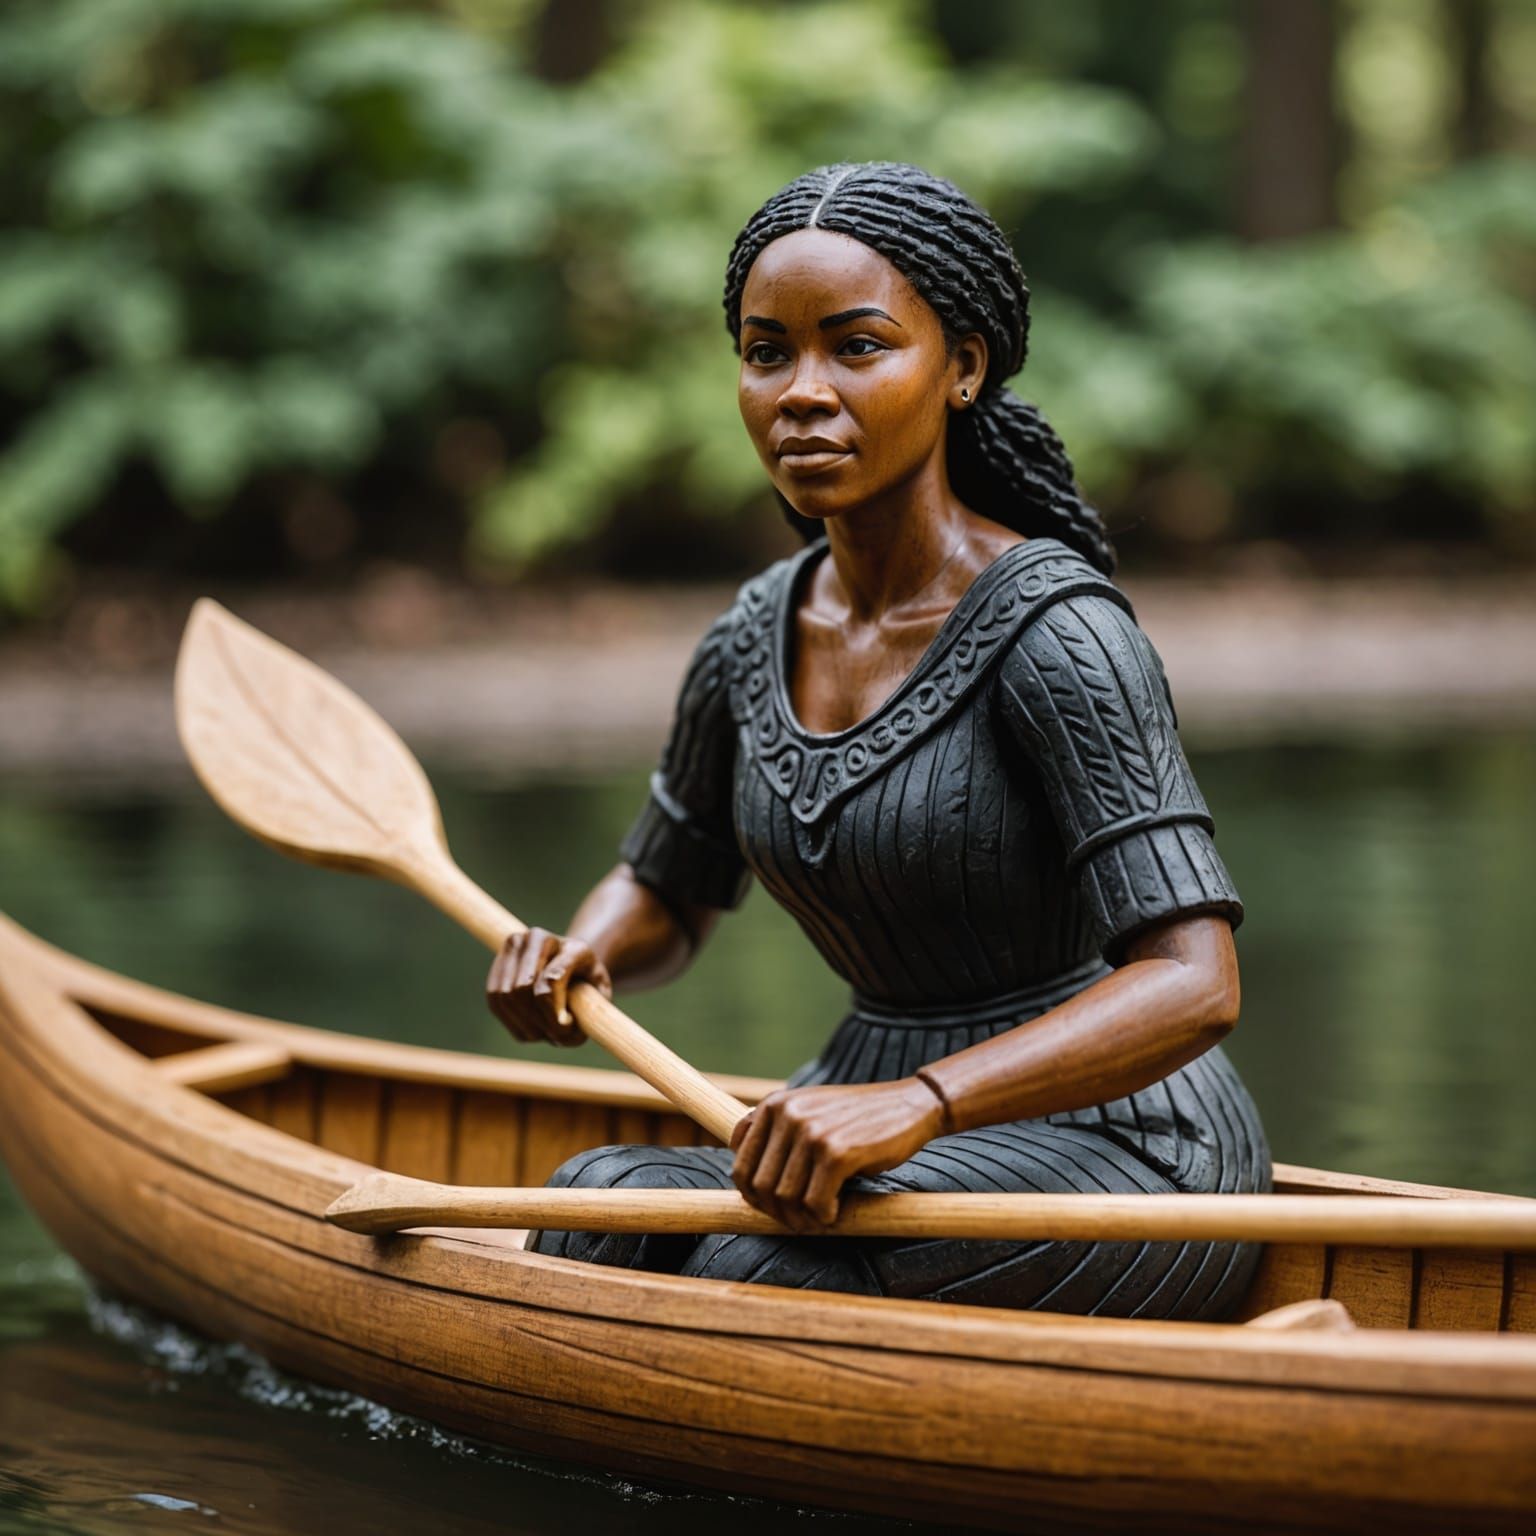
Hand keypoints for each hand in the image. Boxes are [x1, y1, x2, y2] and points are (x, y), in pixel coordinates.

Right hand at [485, 926, 612, 1046]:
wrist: (569, 966)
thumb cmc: (587, 984)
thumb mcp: (599, 995)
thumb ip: (588, 1011)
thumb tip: (561, 1027)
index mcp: (572, 946)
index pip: (553, 979)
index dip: (555, 1010)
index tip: (565, 1028)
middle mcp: (538, 937)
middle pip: (523, 988)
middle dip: (538, 1020)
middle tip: (557, 1035)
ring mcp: (514, 948)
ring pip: (506, 996)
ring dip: (524, 1024)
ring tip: (545, 1033)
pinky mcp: (498, 965)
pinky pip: (495, 1002)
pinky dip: (511, 1022)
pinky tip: (530, 1030)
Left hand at [729, 1078, 946, 1229]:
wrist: (910, 1105)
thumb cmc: (858, 1118)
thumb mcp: (809, 1113)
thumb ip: (776, 1135)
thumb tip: (746, 1183)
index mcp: (774, 1104)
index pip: (741, 1165)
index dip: (753, 1197)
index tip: (775, 1208)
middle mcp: (787, 1114)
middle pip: (759, 1186)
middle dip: (777, 1213)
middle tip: (801, 1221)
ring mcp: (810, 1132)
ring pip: (785, 1198)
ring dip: (802, 1219)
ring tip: (820, 1218)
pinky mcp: (836, 1152)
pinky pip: (815, 1204)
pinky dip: (824, 1217)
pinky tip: (837, 1211)